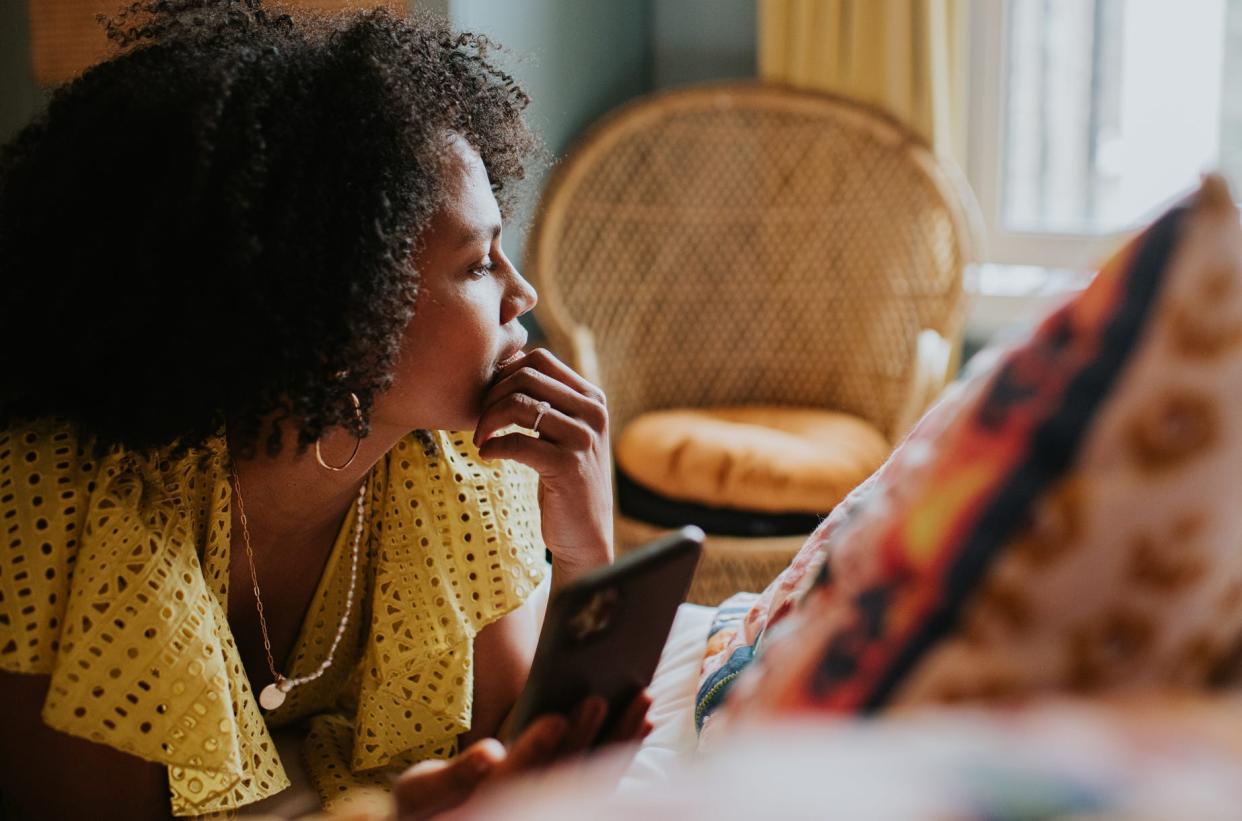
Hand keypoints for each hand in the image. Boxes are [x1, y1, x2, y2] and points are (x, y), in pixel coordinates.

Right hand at [392, 692, 653, 819]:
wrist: (443, 820)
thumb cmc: (428, 805)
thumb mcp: (422, 792)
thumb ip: (457, 776)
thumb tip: (491, 754)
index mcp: (489, 807)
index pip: (516, 781)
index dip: (535, 750)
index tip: (554, 719)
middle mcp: (527, 811)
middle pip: (564, 777)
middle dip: (584, 736)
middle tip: (599, 697)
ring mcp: (553, 809)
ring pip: (594, 779)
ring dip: (617, 740)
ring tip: (641, 703)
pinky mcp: (570, 802)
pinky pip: (605, 780)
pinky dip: (623, 750)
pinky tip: (643, 724)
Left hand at [473, 348, 613, 585]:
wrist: (585, 533)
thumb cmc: (565, 478)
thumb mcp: (564, 432)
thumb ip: (547, 401)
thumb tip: (505, 363)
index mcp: (592, 397)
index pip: (540, 359)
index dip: (506, 372)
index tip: (490, 398)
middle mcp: (592, 413)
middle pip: (527, 377)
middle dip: (492, 395)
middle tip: (480, 421)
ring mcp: (582, 440)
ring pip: (520, 406)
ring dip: (488, 420)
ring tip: (481, 438)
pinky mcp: (568, 468)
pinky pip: (517, 442)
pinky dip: (493, 446)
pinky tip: (487, 454)